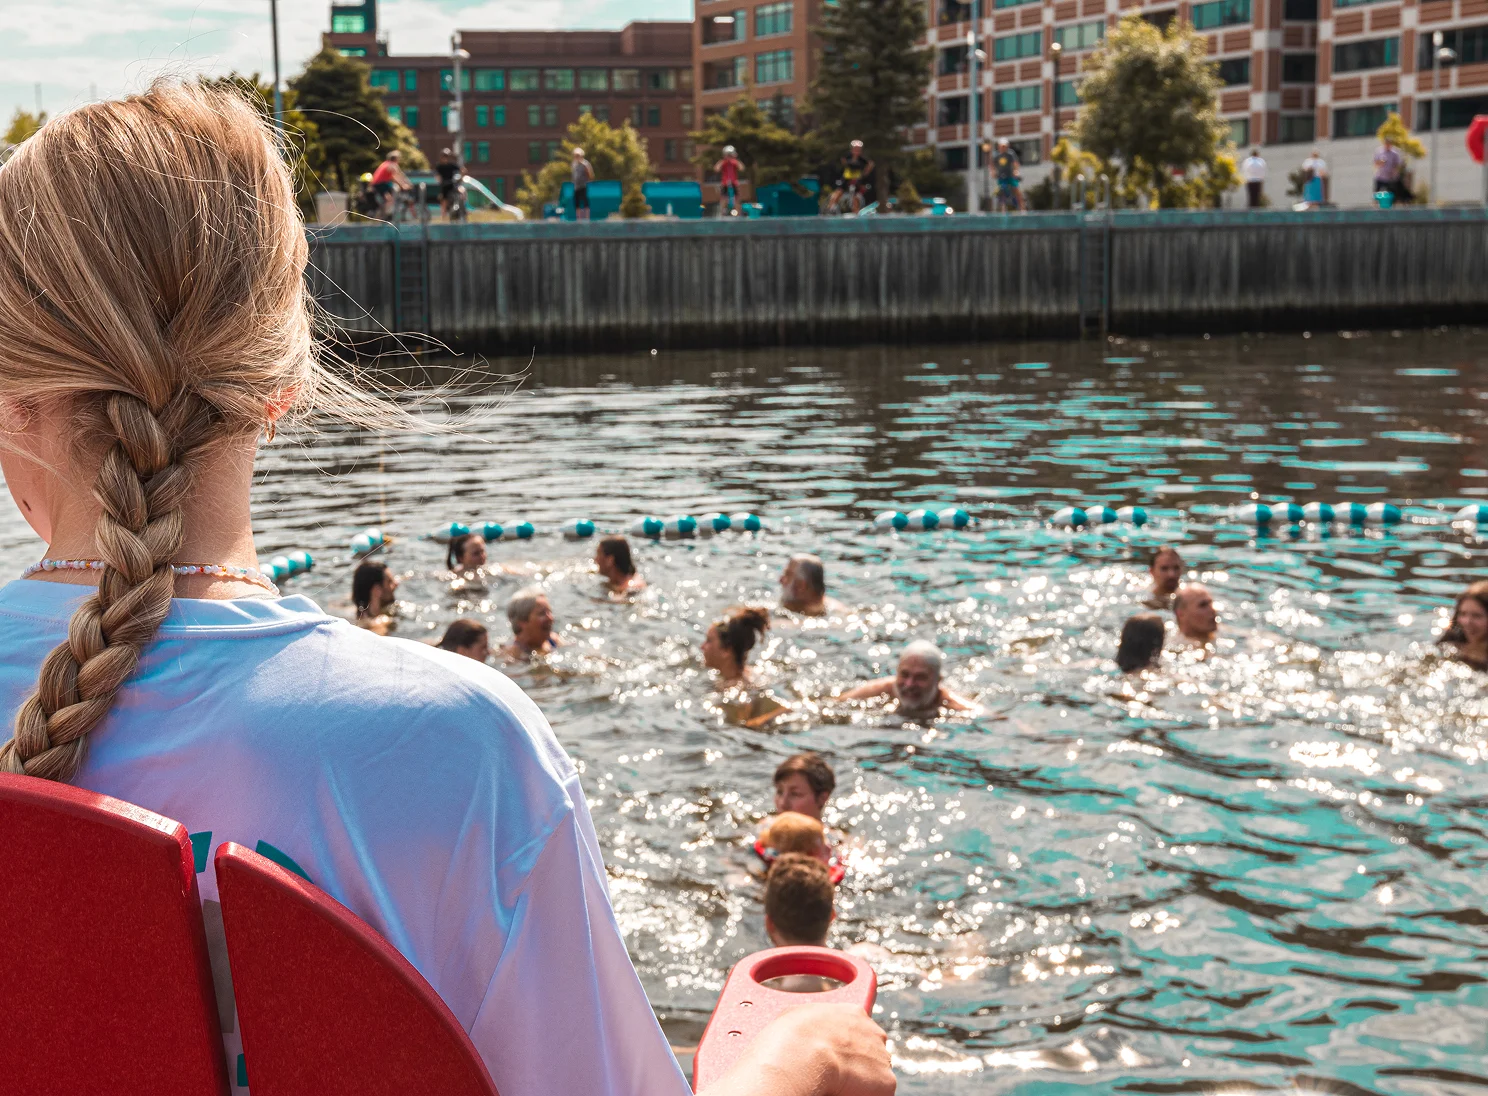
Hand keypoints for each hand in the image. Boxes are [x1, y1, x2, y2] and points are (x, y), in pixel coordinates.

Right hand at [701, 1003, 894, 1095]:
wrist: (799, 1056)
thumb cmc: (788, 1036)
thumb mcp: (795, 1015)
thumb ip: (810, 1021)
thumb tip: (798, 1028)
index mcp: (853, 1011)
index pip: (859, 1028)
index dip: (847, 1043)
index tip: (838, 1055)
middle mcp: (872, 1031)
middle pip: (870, 1051)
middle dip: (856, 1063)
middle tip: (834, 1075)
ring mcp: (881, 1057)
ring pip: (872, 1074)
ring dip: (858, 1081)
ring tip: (831, 1085)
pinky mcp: (885, 1082)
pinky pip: (875, 1093)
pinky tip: (839, 1093)